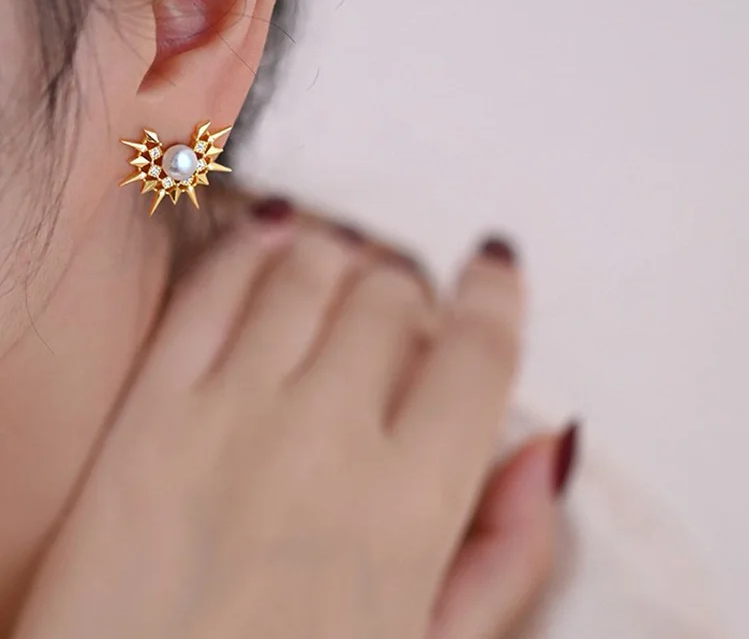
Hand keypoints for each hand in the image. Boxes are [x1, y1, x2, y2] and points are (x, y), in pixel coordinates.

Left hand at [13, 202, 566, 638]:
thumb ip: (508, 554)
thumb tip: (553, 445)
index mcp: (408, 510)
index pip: (478, 351)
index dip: (495, 291)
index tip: (493, 265)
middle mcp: (325, 442)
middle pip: (394, 294)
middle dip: (412, 288)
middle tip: (402, 311)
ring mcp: (231, 417)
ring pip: (310, 268)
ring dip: (341, 258)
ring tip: (342, 280)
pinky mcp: (149, 412)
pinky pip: (213, 287)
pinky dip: (252, 246)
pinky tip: (271, 242)